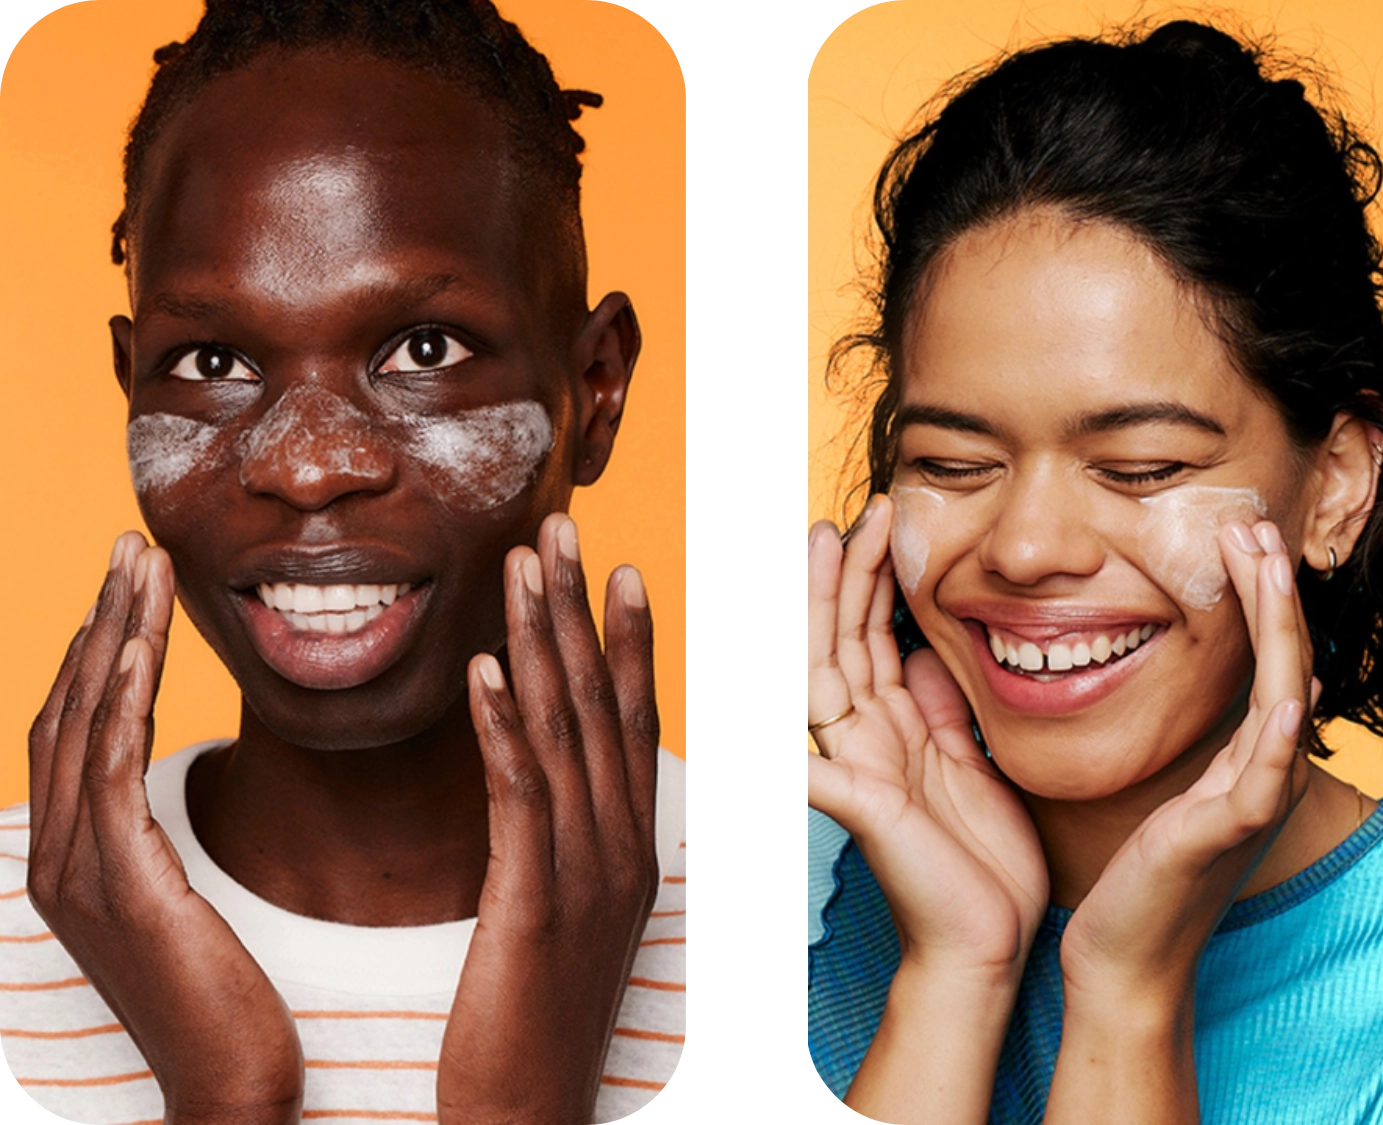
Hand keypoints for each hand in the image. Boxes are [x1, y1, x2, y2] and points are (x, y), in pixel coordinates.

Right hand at [26, 532, 302, 1119]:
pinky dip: (120, 695)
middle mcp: (60, 860)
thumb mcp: (193, 915)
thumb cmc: (235, 1010)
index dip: (100, 651)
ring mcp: (78, 871)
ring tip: (139, 561)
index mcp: (80, 863)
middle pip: (68, 710)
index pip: (79, 731)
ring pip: (83, 721)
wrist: (235, 1093)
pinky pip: (110, 765)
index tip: (134, 584)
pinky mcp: (118, 882)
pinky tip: (140, 639)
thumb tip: (184, 813)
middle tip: (130, 543)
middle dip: (97, 619)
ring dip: (109, 632)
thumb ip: (173, 857)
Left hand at [437, 515, 660, 1122]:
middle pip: (605, 706)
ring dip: (539, 641)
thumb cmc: (529, 1030)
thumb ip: (557, 853)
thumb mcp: (558, 924)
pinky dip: (500, 727)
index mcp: (633, 851)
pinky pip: (520, 796)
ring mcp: (587, 874)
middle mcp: (623, 850)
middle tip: (561, 530)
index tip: (610, 568)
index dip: (624, 640)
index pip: (633, 723)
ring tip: (518, 568)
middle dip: (581, 611)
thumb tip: (543, 800)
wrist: (528, 1118)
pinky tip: (477, 673)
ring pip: (566, 733)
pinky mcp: (536, 903)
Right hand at [805, 494, 1048, 980]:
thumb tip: (925, 651)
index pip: (872, 636)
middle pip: (841, 640)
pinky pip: (814, 767)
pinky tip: (791, 707)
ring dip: (823, 611)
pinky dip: (795, 742)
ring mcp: (856, 772)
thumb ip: (943, 707)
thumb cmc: (981, 862)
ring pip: (824, 674)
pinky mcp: (862, 808)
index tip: (888, 522)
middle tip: (861, 515)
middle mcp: (865, 743)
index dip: (876, 579)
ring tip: (826, 550)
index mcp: (894, 729)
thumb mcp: (971, 760)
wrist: (984, 943)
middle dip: (847, 574)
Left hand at [1057, 520, 1318, 1001]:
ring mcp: (1252, 804)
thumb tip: (1273, 688)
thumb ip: (1220, 740)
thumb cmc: (1145, 874)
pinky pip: (1261, 779)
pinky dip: (1278, 735)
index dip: (1264, 595)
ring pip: (1283, 700)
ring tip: (1267, 567)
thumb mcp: (1186, 788)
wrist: (1125, 956)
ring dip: (1279, 631)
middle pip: (1287, 662)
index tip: (1244, 535)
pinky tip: (1285, 695)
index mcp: (1254, 757)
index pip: (1271, 658)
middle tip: (1257, 524)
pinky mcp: (1224, 836)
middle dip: (1275, 591)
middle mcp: (1267, 773)